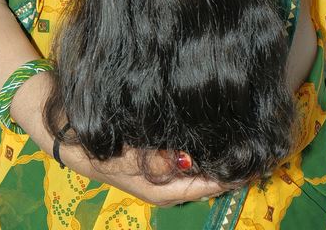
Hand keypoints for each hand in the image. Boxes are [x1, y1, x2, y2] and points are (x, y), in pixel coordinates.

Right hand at [86, 145, 241, 207]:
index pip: (205, 188)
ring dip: (216, 158)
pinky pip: (187, 159)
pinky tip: (214, 134)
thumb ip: (156, 161)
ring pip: (198, 170)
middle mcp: (165, 185)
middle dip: (228, 168)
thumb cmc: (99, 149)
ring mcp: (162, 173)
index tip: (254, 166)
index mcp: (161, 191)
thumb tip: (188, 160)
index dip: (229, 178)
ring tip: (243, 140)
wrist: (70, 135)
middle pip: (205, 181)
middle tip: (255, 149)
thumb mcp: (126, 158)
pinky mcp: (158, 159)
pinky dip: (202, 150)